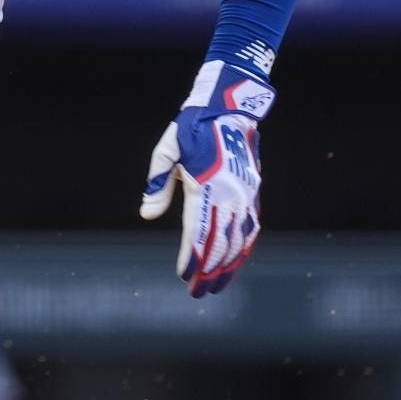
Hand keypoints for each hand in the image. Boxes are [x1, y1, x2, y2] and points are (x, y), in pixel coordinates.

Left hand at [139, 60, 273, 297]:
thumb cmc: (191, 128)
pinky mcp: (254, 191)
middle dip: (209, 270)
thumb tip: (146, 215)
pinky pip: (252, 227)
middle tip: (198, 292)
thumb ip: (158, 185)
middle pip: (220, 242)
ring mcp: (245, 194)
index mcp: (205, 186)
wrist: (229, 107)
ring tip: (217, 284)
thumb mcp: (166, 151)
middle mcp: (230, 194)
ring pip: (239, 239)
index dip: (191, 257)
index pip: (198, 231)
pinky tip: (236, 260)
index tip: (183, 276)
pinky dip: (244, 247)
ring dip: (228, 264)